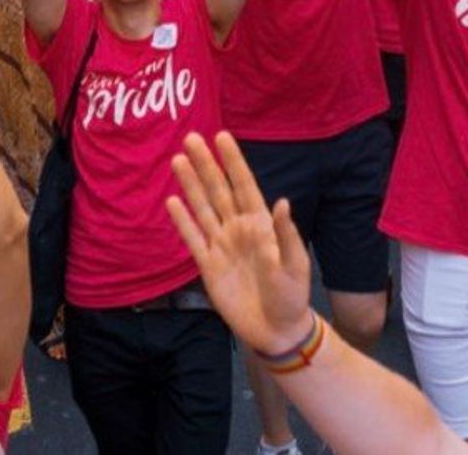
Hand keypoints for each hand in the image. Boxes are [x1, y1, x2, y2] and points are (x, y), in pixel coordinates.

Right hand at [166, 133, 314, 357]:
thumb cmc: (292, 297)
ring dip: (190, 184)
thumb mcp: (296, 266)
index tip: (222, 136)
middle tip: (190, 137)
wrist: (276, 331)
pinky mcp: (208, 265)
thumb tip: (281, 201)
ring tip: (178, 159)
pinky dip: (182, 220)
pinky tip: (172, 201)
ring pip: (202, 208)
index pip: (244, 186)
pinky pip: (192, 238)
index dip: (233, 162)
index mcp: (261, 225)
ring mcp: (221, 245)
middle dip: (206, 165)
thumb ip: (286, 235)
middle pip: (218, 191)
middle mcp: (238, 229)